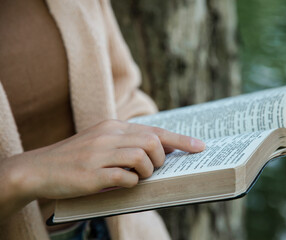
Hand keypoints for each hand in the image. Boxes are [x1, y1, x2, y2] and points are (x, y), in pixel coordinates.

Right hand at [0, 120, 204, 217]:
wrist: (39, 168)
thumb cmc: (77, 158)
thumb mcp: (102, 142)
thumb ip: (128, 143)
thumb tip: (158, 152)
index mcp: (114, 126)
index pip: (155, 130)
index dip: (180, 139)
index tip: (200, 147)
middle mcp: (109, 135)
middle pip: (153, 141)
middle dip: (162, 158)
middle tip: (155, 168)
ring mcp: (100, 154)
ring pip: (142, 157)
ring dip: (147, 171)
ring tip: (138, 176)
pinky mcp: (92, 174)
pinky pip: (125, 177)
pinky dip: (131, 183)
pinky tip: (123, 184)